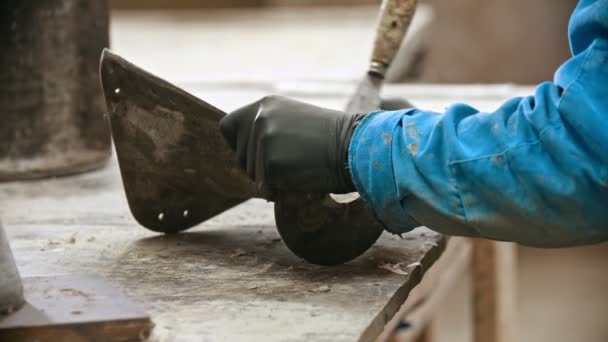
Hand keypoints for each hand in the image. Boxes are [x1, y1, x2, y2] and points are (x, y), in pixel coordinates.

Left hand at [219, 96, 361, 198]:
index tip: (256, 153)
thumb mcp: (293, 121)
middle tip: (292, 160)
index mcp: (264, 105)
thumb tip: (243, 152)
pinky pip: (265, 188)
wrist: (354, 147)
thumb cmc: (330, 139)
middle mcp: (258, 119)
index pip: (227, 127)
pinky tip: (301, 177)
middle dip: (258, 168)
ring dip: (271, 179)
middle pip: (238, 157)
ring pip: (251, 175)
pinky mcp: (270, 163)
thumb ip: (267, 129)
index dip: (237, 145)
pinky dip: (281, 191)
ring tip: (300, 165)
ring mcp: (263, 140)